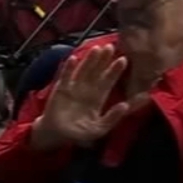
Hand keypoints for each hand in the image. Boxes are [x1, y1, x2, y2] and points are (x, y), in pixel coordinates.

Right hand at [31, 45, 149, 149]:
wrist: (57, 135)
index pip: (108, 81)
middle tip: (110, 47)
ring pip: (83, 70)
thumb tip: (125, 106)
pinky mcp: (61, 89)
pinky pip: (65, 77)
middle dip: (103, 60)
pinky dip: (68, 68)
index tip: (123, 59)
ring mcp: (74, 87)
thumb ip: (112, 118)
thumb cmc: (79, 132)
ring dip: (89, 60)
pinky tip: (73, 59)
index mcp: (98, 98)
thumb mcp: (99, 128)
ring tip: (96, 48)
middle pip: (97, 71)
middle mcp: (87, 89)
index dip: (115, 71)